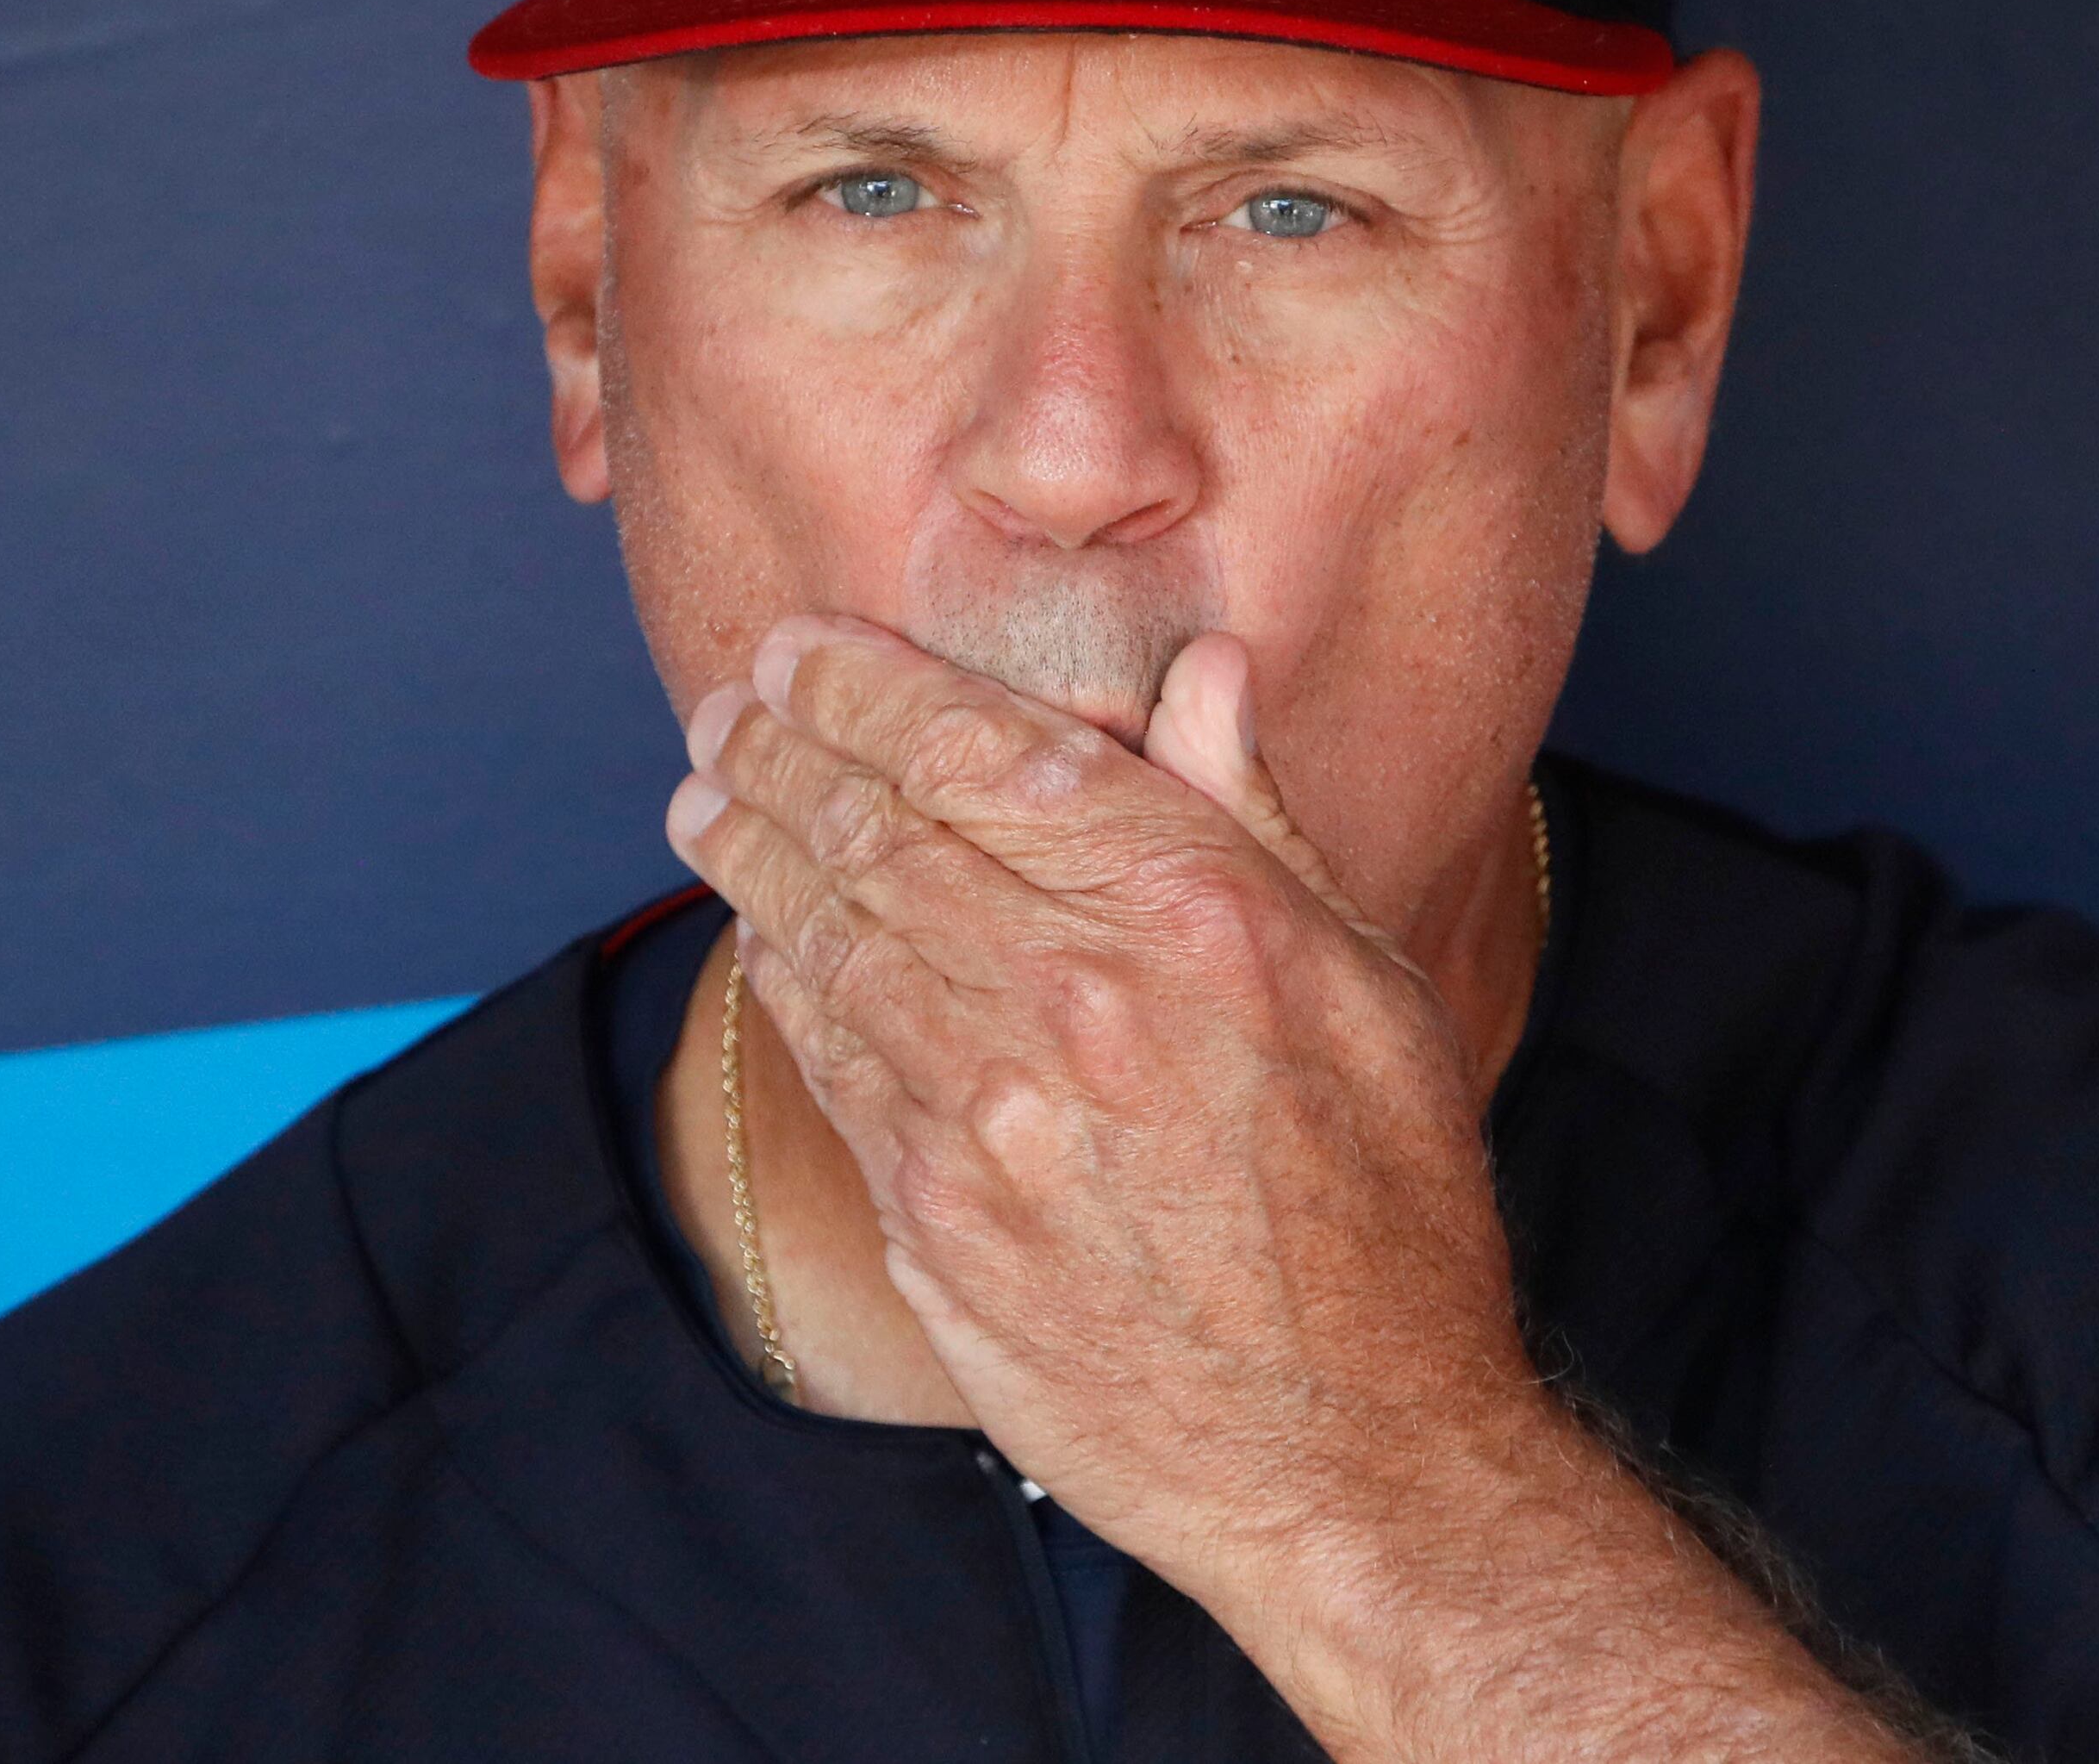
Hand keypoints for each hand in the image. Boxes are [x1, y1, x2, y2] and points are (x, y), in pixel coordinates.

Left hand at [666, 616, 1928, 1763]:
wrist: (1351, 1451)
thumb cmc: (1389, 1208)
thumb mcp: (1372, 985)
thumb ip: (1260, 819)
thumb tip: (1204, 671)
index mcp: (1195, 910)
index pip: (982, 750)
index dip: (872, 686)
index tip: (811, 647)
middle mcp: (1077, 993)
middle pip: (879, 829)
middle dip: (786, 746)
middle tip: (735, 699)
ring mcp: (991, 1114)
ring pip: (830, 936)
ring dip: (753, 848)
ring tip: (710, 790)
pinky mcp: (937, 1221)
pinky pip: (829, 1060)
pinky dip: (782, 976)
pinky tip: (763, 933)